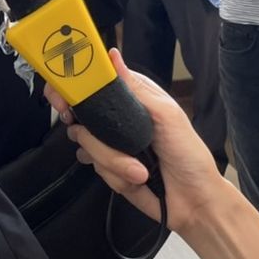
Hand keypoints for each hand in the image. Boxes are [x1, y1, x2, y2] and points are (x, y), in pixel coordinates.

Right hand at [44, 49, 222, 231]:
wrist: (194, 202)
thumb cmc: (189, 154)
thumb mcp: (167, 115)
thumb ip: (136, 88)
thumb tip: (113, 56)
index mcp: (131, 97)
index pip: (93, 82)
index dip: (72, 88)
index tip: (64, 101)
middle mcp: (117, 118)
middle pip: (79, 115)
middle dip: (85, 131)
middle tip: (89, 135)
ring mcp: (111, 144)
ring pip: (86, 145)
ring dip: (113, 161)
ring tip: (140, 169)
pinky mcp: (110, 168)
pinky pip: (96, 168)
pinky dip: (116, 176)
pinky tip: (136, 178)